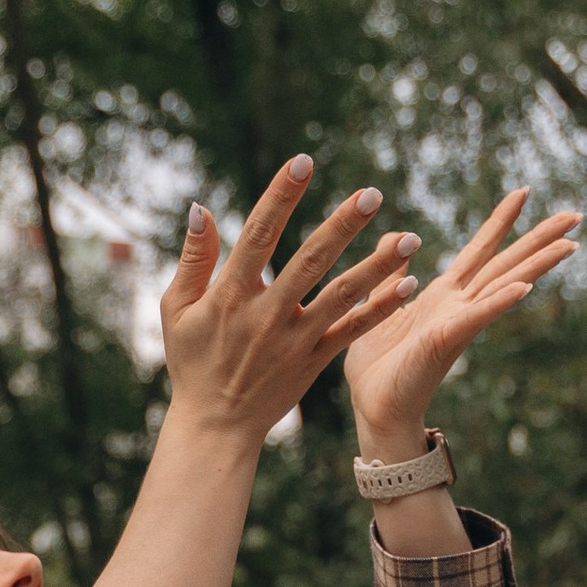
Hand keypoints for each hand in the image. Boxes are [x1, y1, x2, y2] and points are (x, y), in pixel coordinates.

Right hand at [158, 155, 420, 452]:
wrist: (216, 426)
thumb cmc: (192, 361)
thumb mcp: (176, 308)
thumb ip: (193, 258)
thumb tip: (201, 208)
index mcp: (230, 295)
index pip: (259, 234)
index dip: (281, 196)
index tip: (303, 161)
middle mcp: (266, 315)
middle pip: (310, 261)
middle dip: (342, 226)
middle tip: (372, 194)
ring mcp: (294, 340)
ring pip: (341, 296)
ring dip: (377, 266)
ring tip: (410, 238)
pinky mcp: (314, 361)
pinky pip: (352, 332)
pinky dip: (379, 310)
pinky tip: (408, 286)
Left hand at [342, 187, 580, 456]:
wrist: (373, 410)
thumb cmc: (377, 369)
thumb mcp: (379, 307)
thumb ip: (393, 276)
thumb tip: (400, 241)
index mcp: (443, 296)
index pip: (479, 251)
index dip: (501, 221)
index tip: (524, 192)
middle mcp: (458, 306)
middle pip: (506, 263)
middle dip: (540, 238)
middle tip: (576, 215)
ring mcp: (457, 323)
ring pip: (504, 285)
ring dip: (537, 265)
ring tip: (571, 245)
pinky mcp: (445, 341)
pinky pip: (477, 317)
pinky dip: (500, 302)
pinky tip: (524, 288)